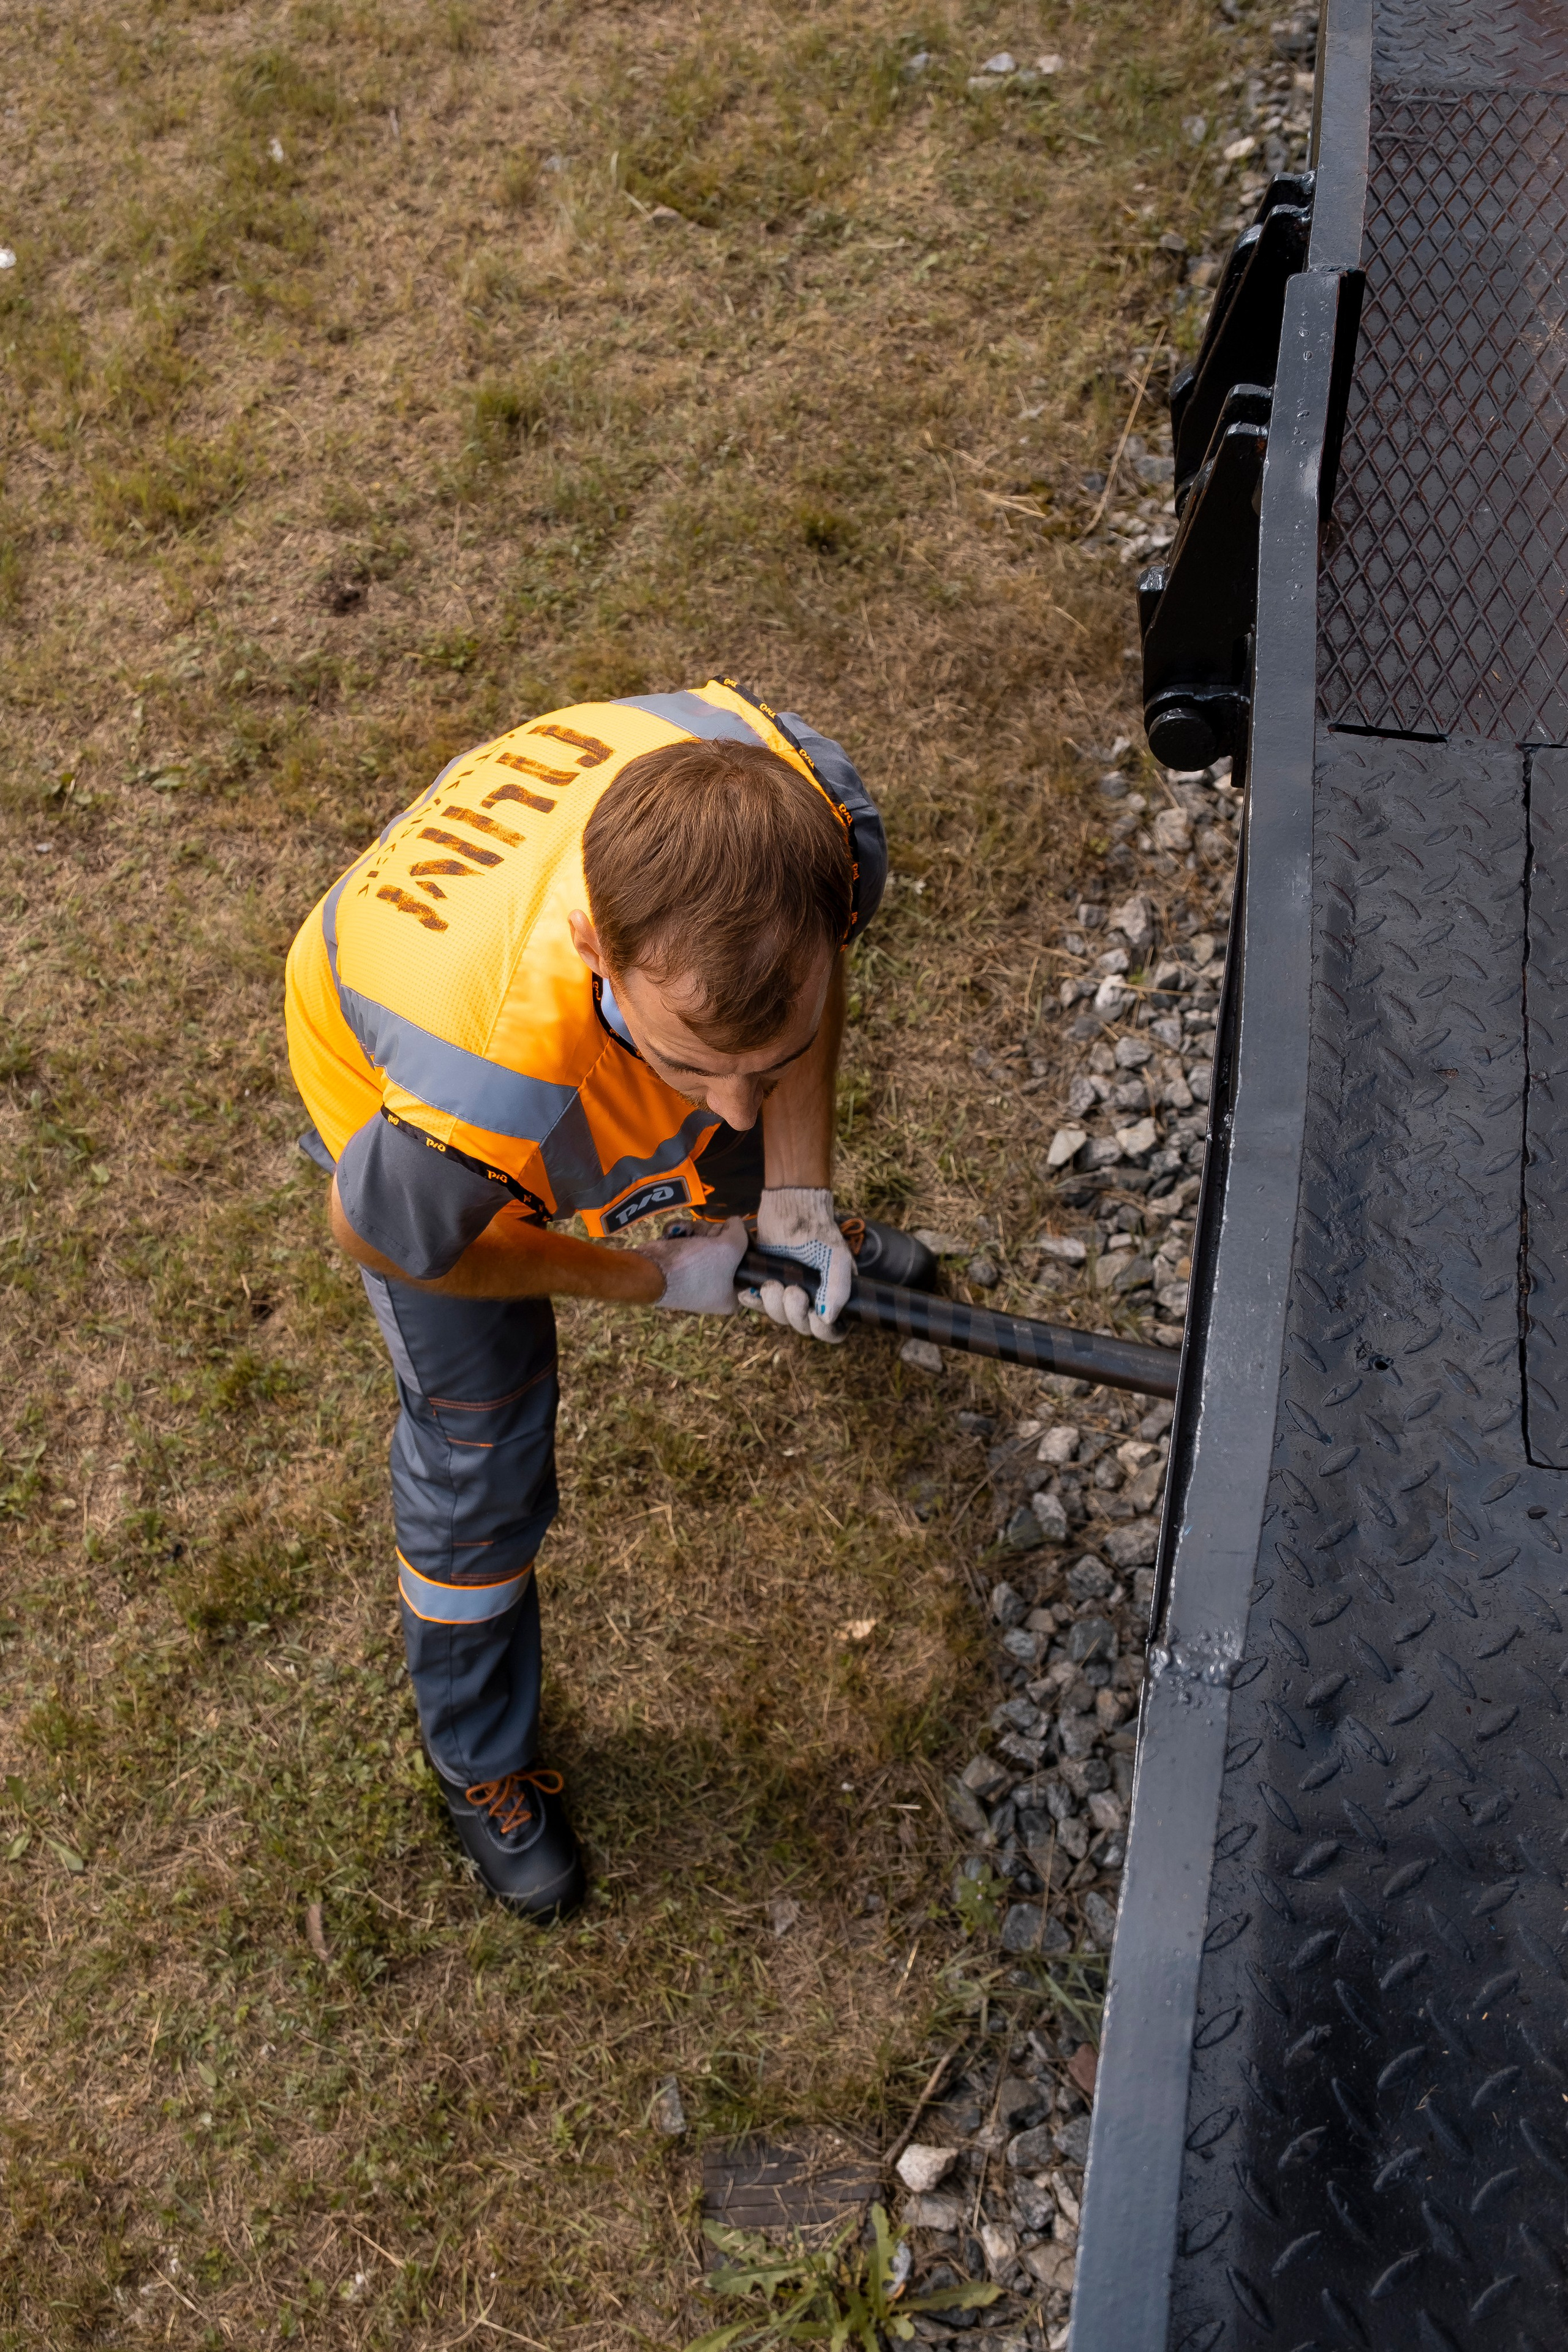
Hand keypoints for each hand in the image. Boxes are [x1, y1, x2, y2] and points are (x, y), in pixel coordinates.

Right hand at [635, 1216, 747, 1313]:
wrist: (652, 1271)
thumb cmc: (697, 1267)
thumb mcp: (730, 1247)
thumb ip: (740, 1232)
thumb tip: (735, 1222)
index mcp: (731, 1297)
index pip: (748, 1269)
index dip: (745, 1249)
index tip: (736, 1239)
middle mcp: (715, 1289)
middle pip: (727, 1251)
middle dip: (715, 1236)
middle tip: (707, 1237)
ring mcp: (696, 1276)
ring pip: (707, 1241)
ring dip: (696, 1231)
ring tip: (686, 1232)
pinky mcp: (679, 1264)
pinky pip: (689, 1242)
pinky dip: (681, 1233)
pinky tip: (674, 1232)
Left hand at [746, 1186, 852, 1342]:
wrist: (788, 1205)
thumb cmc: (815, 1228)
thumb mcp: (835, 1255)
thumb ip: (838, 1286)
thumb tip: (829, 1317)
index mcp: (833, 1294)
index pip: (832, 1330)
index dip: (823, 1330)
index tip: (815, 1314)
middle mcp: (812, 1297)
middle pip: (803, 1326)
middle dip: (795, 1313)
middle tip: (791, 1290)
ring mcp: (788, 1291)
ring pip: (780, 1317)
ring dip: (773, 1305)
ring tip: (772, 1283)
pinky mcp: (766, 1282)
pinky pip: (759, 1304)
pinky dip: (753, 1301)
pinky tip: (749, 1292)